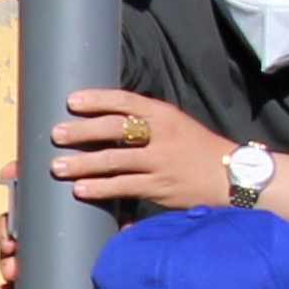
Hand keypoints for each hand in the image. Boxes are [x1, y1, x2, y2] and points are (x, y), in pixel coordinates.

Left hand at [55, 89, 234, 210]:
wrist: (231, 177)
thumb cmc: (198, 151)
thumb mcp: (176, 125)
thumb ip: (147, 123)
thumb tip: (107, 122)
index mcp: (164, 114)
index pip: (126, 101)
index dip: (97, 99)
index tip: (72, 101)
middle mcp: (161, 135)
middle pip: (114, 128)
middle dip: (82, 131)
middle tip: (56, 133)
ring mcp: (160, 162)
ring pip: (113, 160)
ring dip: (82, 163)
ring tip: (57, 167)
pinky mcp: (159, 187)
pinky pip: (123, 187)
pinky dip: (100, 188)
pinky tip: (81, 189)